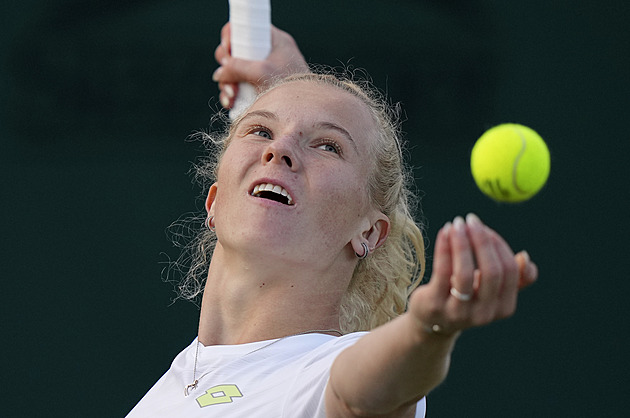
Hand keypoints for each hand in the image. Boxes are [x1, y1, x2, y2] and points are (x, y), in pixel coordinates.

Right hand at [212, 23, 309, 108]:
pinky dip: (232, 95)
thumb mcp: (261, 72)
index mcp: (274, 41)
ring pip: (234, 72)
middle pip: (235, 52)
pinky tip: (231, 103)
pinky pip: (238, 87)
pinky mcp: (259, 88)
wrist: (307, 112)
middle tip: (229, 78)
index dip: (232, 36)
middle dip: (227, 68)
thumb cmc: (291, 87)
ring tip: (232, 97)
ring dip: (227, 84)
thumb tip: (220, 73)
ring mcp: (262, 72)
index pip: (246, 28)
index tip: (228, 50)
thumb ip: (237, 68)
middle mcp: (268, 54)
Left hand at [408, 213, 537, 336]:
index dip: (498, 245)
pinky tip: (444, 232)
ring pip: (465, 272)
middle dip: (482, 241)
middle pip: (492, 271)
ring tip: (456, 223)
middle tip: (471, 219)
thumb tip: (525, 257)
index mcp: (503, 307)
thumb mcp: (490, 290)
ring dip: (462, 242)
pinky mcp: (435, 304)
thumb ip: (513, 277)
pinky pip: (443, 271)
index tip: (484, 228)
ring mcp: (459, 311)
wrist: (431, 320)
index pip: (510, 271)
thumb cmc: (465, 297)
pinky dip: (444, 247)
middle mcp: (484, 314)